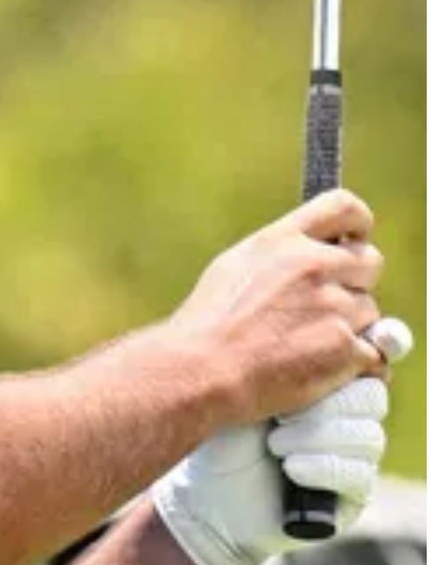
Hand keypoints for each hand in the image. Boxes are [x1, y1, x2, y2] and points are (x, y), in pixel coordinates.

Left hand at [151, 377, 390, 564]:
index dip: (360, 355)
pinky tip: (290, 467)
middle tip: (280, 413)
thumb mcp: (243, 389)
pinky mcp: (353, 492)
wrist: (206, 490)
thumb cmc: (221, 430)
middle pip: (370, 395)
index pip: (363, 358)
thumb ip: (281, 362)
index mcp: (326, 378)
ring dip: (316, 437)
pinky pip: (359, 473)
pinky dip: (322, 467)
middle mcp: (346, 413)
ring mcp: (353, 453)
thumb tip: (322, 340)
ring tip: (275, 443)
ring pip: (367, 435)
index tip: (340, 358)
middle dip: (325, 403)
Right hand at [168, 189, 385, 421]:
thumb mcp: (234, 267)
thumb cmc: (208, 323)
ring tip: (307, 345)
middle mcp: (313, 266)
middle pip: (370, 263)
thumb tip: (316, 255)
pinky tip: (327, 371)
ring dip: (351, 328)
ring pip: (371, 314)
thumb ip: (281, 256)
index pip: (344, 208)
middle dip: (356, 284)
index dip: (358, 224)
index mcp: (283, 241)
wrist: (203, 369)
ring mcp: (334, 307)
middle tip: (326, 307)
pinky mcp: (345, 348)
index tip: (355, 240)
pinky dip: (357, 366)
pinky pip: (375, 356)